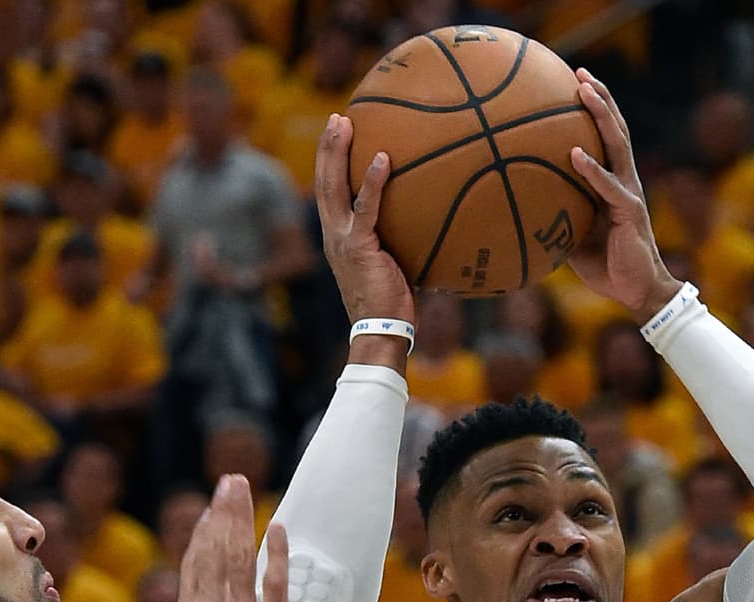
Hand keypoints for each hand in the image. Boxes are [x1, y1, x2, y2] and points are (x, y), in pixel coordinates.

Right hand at [174, 475, 295, 601]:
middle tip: (230, 482)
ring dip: (241, 520)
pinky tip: (276, 528)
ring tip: (243, 491)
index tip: (210, 509)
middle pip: (215, 552)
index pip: (194, 566)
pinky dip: (275, 553)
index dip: (202, 533)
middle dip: (222, 513)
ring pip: (239, 559)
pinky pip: (274, 583)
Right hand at [314, 114, 414, 325]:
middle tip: (336, 118)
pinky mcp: (359, 246)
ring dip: (337, 152)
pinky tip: (383, 157)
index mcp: (337, 240)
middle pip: (323, 183)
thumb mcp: (391, 266)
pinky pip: (366, 207)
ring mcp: (342, 240)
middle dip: (327, 148)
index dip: (328, 165)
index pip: (328, 195)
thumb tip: (430, 222)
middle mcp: (333, 236)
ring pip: (333, 188)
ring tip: (344, 123)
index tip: (337, 137)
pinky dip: (372, 181)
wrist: (379, 330)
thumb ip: (399, 241)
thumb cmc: (391, 305)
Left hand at [568, 69, 682, 320]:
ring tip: (584, 91)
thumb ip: (556, 218)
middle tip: (580, 72)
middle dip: (600, 99)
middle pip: (615, 130)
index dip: (596, 111)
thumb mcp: (572, 239)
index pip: (608, 139)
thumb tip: (520, 211)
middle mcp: (626, 182)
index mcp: (614, 185)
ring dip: (601, 116)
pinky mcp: (629, 212)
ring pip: (617, 146)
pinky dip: (590, 169)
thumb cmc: (606, 266)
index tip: (577, 84)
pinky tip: (573, 153)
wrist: (637, 292)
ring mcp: (630, 194)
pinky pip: (607, 187)